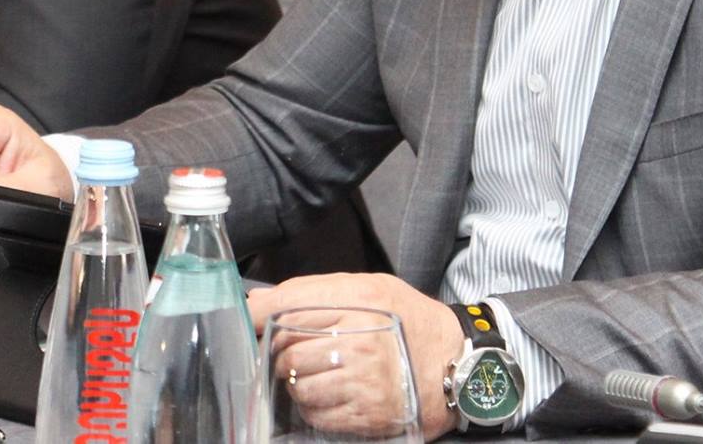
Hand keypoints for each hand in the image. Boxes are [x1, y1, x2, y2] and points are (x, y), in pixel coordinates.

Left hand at [249, 273, 462, 439]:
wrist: (456, 362)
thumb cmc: (407, 321)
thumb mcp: (368, 288)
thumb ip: (314, 291)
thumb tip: (256, 304)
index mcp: (359, 301)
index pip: (287, 307)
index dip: (257, 317)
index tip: (246, 323)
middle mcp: (361, 341)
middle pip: (286, 349)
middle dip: (280, 352)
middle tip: (293, 351)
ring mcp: (365, 381)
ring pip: (297, 384)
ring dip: (296, 381)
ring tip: (316, 372)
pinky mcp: (368, 414)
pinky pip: (316, 414)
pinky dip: (313, 406)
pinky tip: (330, 393)